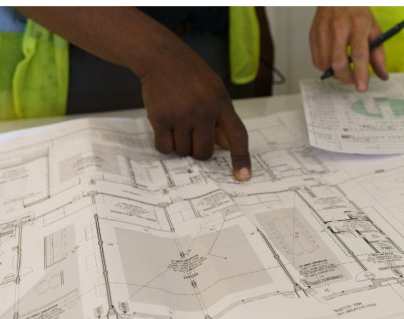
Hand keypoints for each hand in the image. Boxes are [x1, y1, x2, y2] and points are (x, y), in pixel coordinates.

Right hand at [139, 41, 250, 180]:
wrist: (162, 57)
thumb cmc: (192, 75)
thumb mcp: (215, 91)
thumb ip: (223, 118)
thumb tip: (228, 147)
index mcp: (221, 105)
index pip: (237, 136)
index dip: (241, 158)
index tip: (243, 176)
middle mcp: (203, 112)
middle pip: (205, 152)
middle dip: (199, 150)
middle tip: (192, 134)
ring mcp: (182, 116)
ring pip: (184, 152)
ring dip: (181, 145)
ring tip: (178, 124)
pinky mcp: (161, 119)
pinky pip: (165, 148)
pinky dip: (165, 144)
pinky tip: (165, 129)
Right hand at [310, 6, 388, 90]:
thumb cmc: (357, 14)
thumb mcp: (374, 30)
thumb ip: (378, 55)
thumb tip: (383, 75)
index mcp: (358, 26)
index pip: (359, 54)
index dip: (360, 73)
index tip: (362, 87)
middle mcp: (339, 28)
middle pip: (338, 62)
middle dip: (346, 78)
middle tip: (353, 80)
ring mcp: (323, 32)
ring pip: (326, 64)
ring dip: (336, 73)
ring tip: (344, 69)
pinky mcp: (313, 35)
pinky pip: (316, 60)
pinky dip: (325, 67)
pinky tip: (333, 62)